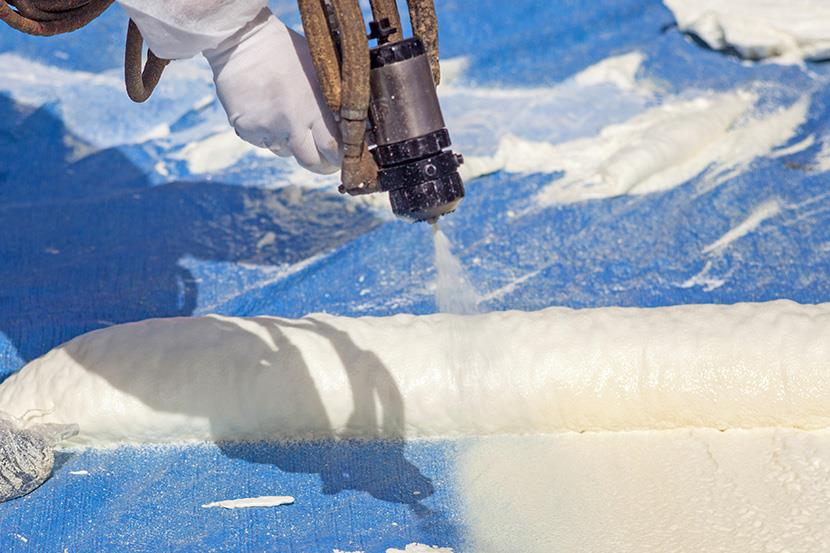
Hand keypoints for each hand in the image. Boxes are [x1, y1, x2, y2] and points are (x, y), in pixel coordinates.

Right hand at [203, 9, 341, 173]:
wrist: (242, 40)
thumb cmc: (287, 51)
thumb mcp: (319, 70)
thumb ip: (332, 100)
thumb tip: (349, 127)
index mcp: (315, 104)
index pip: (334, 147)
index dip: (338, 157)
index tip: (339, 156)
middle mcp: (292, 121)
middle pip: (311, 161)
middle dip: (320, 164)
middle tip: (323, 159)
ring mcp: (268, 127)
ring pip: (286, 152)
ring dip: (291, 143)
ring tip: (287, 116)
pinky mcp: (246, 129)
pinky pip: (263, 142)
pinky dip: (267, 134)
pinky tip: (266, 111)